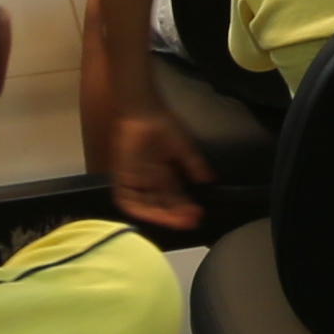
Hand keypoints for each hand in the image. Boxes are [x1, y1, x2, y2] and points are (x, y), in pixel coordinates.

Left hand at [103, 109, 214, 234]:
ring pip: (147, 206)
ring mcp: (136, 181)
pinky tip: (151, 213)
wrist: (144, 113)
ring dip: (160, 215)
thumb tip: (211, 181)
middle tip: (189, 220)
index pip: (176, 198)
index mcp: (166, 176)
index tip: (198, 215)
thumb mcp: (184, 147)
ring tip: (174, 219)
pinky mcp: (122, 178)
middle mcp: (151, 183)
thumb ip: (195, 165)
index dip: (186, 208)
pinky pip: (127, 199)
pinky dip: (138, 208)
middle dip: (175, 215)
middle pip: (163, 205)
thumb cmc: (164, 126)